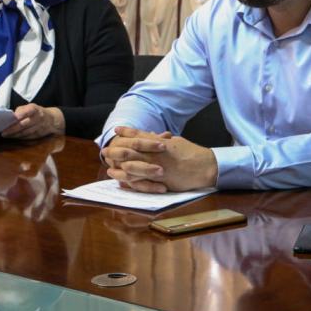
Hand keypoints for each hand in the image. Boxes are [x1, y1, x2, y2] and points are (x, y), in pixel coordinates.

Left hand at [2, 104, 65, 138]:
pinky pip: (28, 137)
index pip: (27, 111)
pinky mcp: (39, 134)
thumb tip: (11, 117)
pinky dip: (20, 137)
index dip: (19, 115)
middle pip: (24, 124)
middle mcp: (38, 118)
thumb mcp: (31, 107)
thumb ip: (21, 110)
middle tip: (3, 132)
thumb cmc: (37, 112)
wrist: (52, 119)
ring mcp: (39, 127)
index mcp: (35, 109)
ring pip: (25, 132)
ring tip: (6, 136)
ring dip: (15, 135)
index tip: (10, 119)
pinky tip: (13, 137)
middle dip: (13, 129)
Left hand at [101, 126, 216, 192]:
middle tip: (105, 149)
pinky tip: (122, 181)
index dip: (127, 132)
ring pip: (134, 166)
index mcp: (161, 143)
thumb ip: (163, 140)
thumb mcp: (177, 142)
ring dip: (119, 167)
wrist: (206, 167)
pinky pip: (142, 181)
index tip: (116, 129)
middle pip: (132, 150)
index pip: (141, 135)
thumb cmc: (193, 153)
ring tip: (108, 167)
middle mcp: (157, 154)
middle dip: (117, 150)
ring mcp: (158, 167)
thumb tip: (153, 135)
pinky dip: (130, 181)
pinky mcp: (161, 181)